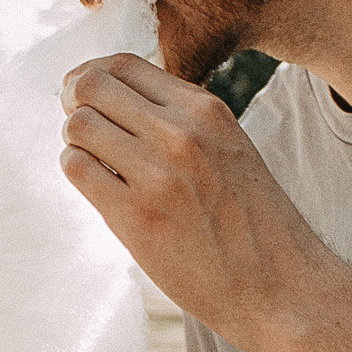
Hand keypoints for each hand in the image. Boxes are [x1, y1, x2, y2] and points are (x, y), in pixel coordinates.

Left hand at [57, 53, 332, 351]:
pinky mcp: (137, 218)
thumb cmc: (250, 223)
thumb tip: (112, 100)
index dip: (92, 75)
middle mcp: (181, 133)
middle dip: (72, 102)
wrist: (279, 287)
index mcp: (206, 110)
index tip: (85, 95)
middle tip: (77, 126)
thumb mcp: (227, 148)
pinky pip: (77, 169)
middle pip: (91, 86)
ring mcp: (158, 175)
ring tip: (93, 162)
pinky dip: (77, 171)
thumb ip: (180, 121)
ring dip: (74, 141)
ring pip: (78, 126)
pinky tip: (97, 187)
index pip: (124, 65)